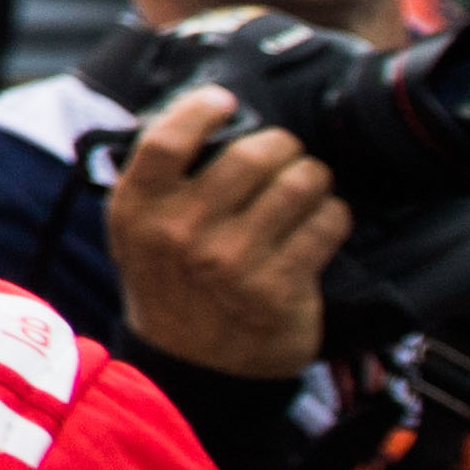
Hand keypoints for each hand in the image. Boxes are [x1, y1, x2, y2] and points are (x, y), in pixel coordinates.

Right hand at [107, 87, 341, 379]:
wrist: (195, 368)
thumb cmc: (169, 285)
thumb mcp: (136, 233)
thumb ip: (154, 179)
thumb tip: (198, 113)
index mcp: (137, 211)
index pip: (168, 140)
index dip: (202, 109)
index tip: (225, 101)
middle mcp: (181, 234)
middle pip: (251, 155)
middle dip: (281, 146)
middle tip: (284, 153)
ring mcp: (232, 262)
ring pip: (299, 183)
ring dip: (313, 177)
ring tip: (307, 185)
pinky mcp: (279, 288)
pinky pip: (327, 223)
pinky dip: (333, 215)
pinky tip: (321, 221)